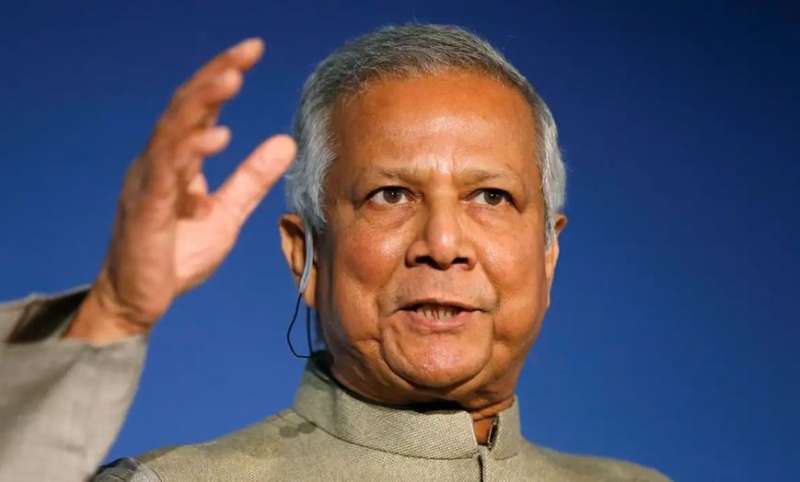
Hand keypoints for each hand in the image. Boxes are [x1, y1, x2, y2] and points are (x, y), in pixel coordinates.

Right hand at [66, 38, 296, 343]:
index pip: (199, 108)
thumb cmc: (176, 255)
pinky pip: (164, 175)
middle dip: (215, 76)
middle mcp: (157, 163)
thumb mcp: (226, 212)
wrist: (138, 301)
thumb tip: (287, 141)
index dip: (222, 76)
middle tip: (248, 51)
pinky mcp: (144, 212)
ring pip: (172, 131)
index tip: (252, 50)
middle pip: (184, 107)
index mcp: (176, 160)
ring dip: (202, 103)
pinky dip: (190, 153)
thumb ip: (252, 178)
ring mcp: (147, 184)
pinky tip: (217, 137)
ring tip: (233, 79)